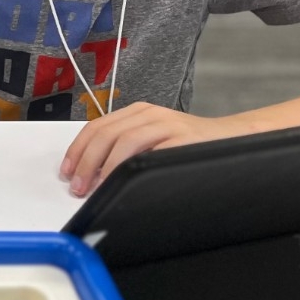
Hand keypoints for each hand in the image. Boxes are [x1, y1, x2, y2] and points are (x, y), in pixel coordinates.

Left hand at [60, 102, 242, 196]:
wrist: (233, 138)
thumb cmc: (189, 146)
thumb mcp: (152, 142)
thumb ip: (125, 151)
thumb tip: (91, 176)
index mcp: (137, 112)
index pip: (96, 127)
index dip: (77, 150)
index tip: (66, 171)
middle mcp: (149, 114)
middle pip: (104, 134)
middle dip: (85, 162)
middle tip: (76, 186)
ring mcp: (166, 124)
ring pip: (123, 140)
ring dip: (102, 167)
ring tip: (93, 187)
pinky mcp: (183, 138)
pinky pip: (149, 152)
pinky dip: (129, 167)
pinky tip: (120, 181)